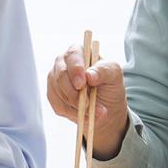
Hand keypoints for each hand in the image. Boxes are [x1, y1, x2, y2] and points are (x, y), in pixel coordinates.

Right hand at [46, 43, 128, 160]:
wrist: (105, 105)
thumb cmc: (109, 84)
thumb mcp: (115, 75)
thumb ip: (104, 71)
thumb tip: (89, 75)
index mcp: (78, 52)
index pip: (72, 56)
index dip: (75, 70)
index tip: (82, 85)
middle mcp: (62, 63)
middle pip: (61, 76)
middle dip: (74, 94)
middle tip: (87, 105)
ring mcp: (55, 80)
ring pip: (59, 94)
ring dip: (77, 107)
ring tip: (95, 114)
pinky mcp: (53, 96)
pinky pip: (58, 106)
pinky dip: (73, 113)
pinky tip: (85, 115)